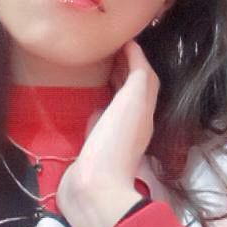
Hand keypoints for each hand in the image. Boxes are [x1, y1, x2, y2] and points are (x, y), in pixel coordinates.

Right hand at [56, 40, 158, 226]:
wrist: (95, 189)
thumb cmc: (115, 142)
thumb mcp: (133, 102)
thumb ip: (138, 76)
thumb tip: (134, 51)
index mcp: (143, 110)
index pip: (144, 76)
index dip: (135, 56)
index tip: (119, 38)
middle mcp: (131, 121)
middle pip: (131, 88)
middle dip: (122, 67)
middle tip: (105, 47)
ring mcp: (111, 134)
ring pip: (114, 101)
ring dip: (108, 83)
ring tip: (94, 65)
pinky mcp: (92, 145)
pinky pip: (96, 116)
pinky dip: (94, 101)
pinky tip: (82, 96)